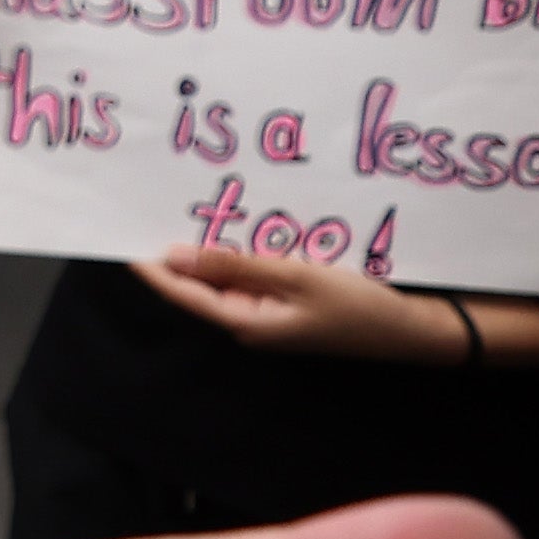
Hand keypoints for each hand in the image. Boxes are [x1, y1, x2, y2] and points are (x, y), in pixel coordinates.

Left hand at [131, 244, 478, 360]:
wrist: (414, 329)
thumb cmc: (360, 305)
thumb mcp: (297, 276)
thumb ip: (237, 263)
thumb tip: (176, 254)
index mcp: (246, 322)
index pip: (183, 292)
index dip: (150, 265)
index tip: (123, 235)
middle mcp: (250, 320)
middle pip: (200, 283)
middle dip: (175, 250)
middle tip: (150, 210)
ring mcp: (270, 312)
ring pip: (226, 275)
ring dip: (208, 246)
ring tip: (182, 209)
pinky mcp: (289, 301)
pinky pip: (253, 273)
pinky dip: (241, 250)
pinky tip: (235, 223)